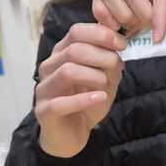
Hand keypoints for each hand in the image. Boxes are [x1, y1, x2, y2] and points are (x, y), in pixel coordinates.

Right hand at [35, 23, 125, 158]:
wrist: (72, 133)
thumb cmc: (87, 102)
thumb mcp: (104, 79)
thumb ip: (109, 62)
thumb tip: (118, 45)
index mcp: (62, 54)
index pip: (77, 31)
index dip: (101, 34)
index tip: (122, 44)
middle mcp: (49, 67)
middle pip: (74, 49)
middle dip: (102, 56)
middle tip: (117, 66)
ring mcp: (44, 88)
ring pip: (67, 71)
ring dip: (94, 76)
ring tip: (105, 84)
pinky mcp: (44, 110)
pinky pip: (61, 102)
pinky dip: (84, 99)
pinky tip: (100, 97)